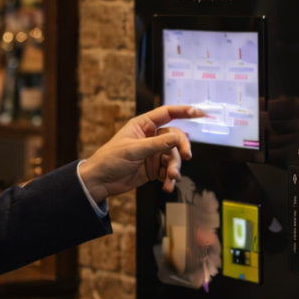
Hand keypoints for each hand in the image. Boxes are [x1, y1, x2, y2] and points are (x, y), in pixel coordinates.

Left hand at [79, 105, 203, 200]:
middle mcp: (150, 138)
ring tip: (171, 178)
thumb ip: (157, 144)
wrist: (99, 182)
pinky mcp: (153, 169)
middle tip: (186, 157)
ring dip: (175, 168)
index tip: (199, 113)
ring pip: (173, 157)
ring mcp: (152, 154)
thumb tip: (178, 137)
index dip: (183, 111)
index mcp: (142, 126)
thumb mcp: (134, 150)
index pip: (166, 113)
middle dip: (181, 148)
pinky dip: (169, 179)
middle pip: (175, 138)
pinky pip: (168, 171)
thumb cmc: (109, 160)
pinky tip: (167, 186)